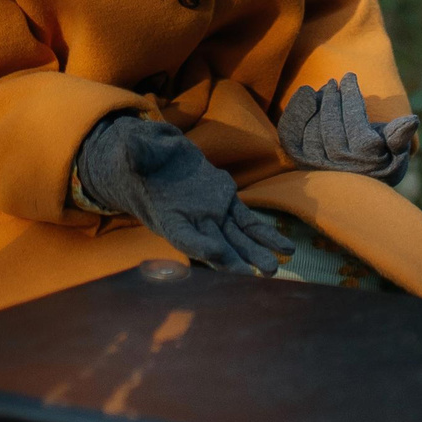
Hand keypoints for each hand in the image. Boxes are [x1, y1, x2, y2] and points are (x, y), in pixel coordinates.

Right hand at [73, 114, 291, 273]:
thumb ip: (138, 151)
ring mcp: (213, 214)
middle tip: (252, 276)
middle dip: (233, 261)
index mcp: (168, 216)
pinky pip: (249, 222)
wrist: (154, 159)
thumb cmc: (139, 158)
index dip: (198, 245)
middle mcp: (193, 221)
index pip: (183, 236)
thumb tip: (135, 145)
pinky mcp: (228, 203)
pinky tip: (286, 247)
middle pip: (215, 246)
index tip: (214, 252)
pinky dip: (266, 234)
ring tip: (273, 268)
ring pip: (237, 238)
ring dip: (255, 253)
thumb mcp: (135, 151)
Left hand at [277, 74, 417, 184]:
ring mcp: (316, 166)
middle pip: (330, 125)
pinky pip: (291, 137)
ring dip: (316, 105)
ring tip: (325, 89)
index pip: (354, 120)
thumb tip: (413, 120)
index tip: (350, 76)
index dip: (351, 95)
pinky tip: (305, 94)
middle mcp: (339, 165)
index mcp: (365, 158)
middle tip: (335, 81)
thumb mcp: (397, 152)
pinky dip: (294, 114)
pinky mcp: (300, 164)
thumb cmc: (382, 163)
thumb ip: (400, 136)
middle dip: (333, 99)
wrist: (359, 191)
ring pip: (311, 130)